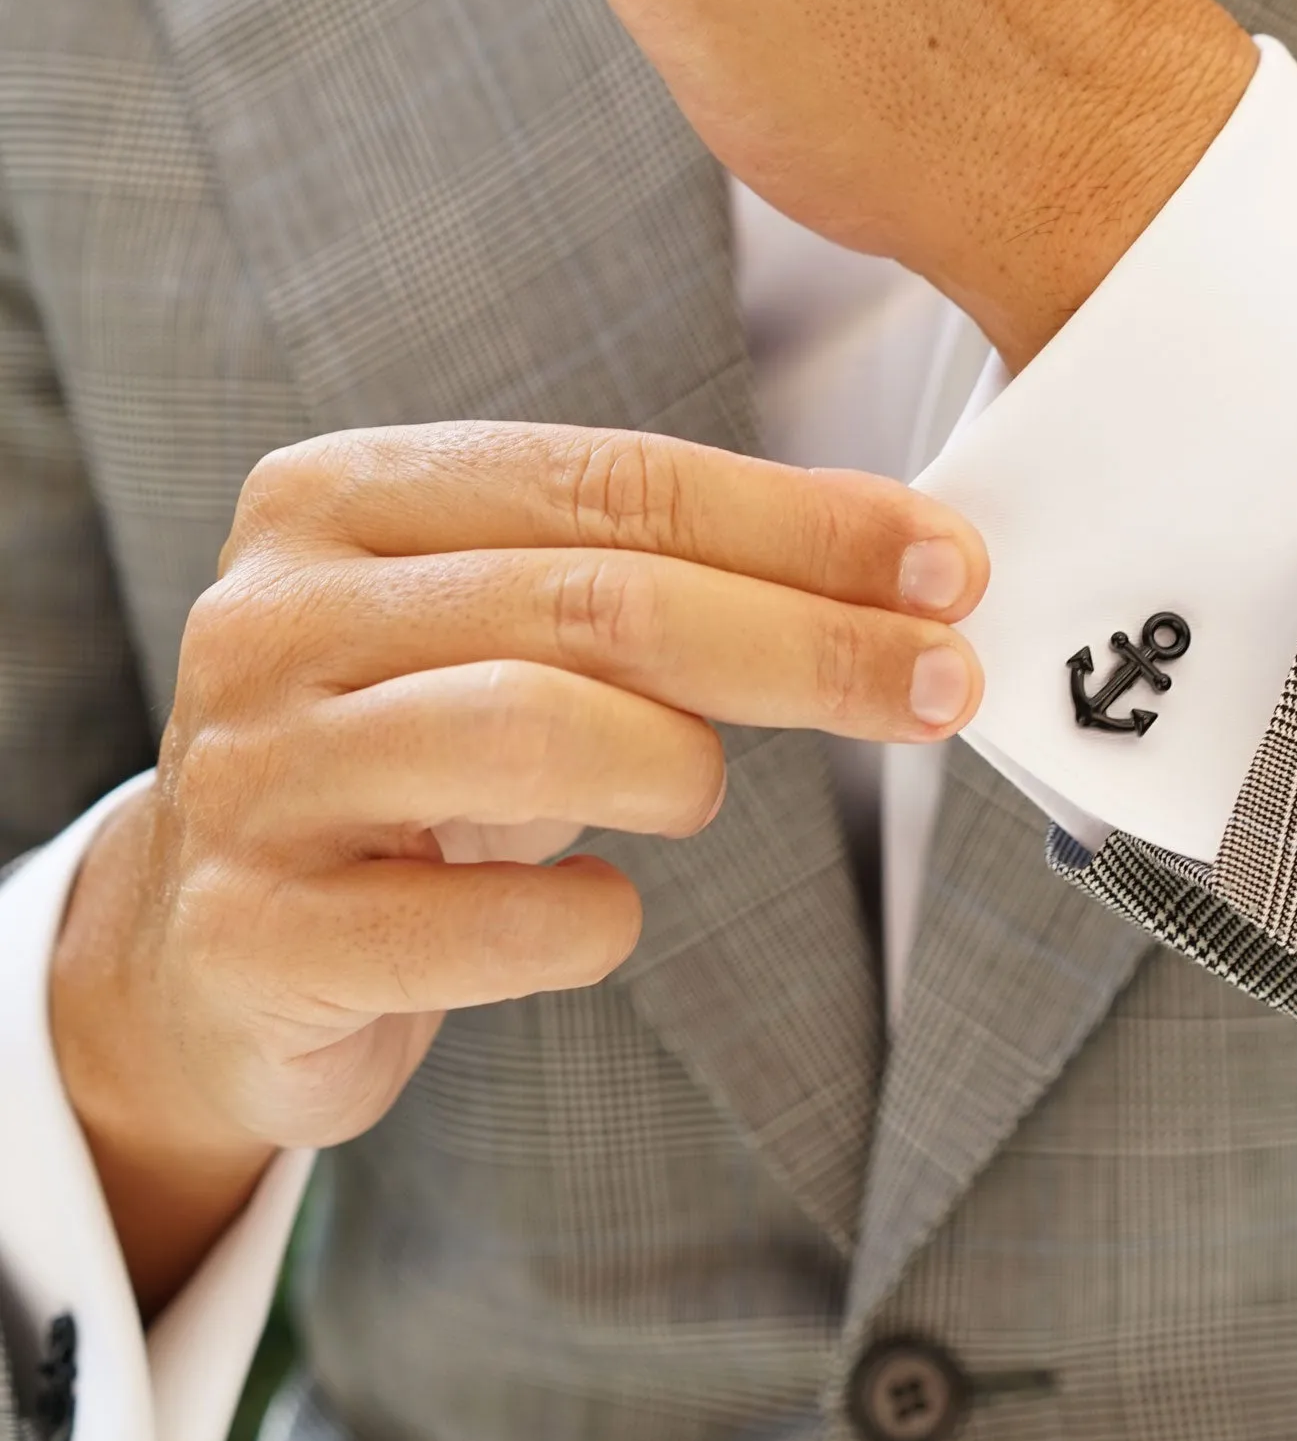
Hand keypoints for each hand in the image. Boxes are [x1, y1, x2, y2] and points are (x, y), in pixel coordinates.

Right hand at [51, 423, 985, 1310]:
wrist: (205, 959)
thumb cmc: (404, 771)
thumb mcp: (500, 636)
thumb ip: (655, 575)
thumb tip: (909, 561)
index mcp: (336, 499)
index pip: (608, 481)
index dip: (798, 522)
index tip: (947, 564)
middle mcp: (273, 619)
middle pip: (596, 600)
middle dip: (805, 640)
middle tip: (943, 681)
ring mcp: (252, 776)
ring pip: (536, 732)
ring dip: (679, 768)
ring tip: (699, 791)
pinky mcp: (258, 935)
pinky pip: (489, 924)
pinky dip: (592, 922)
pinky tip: (599, 912)